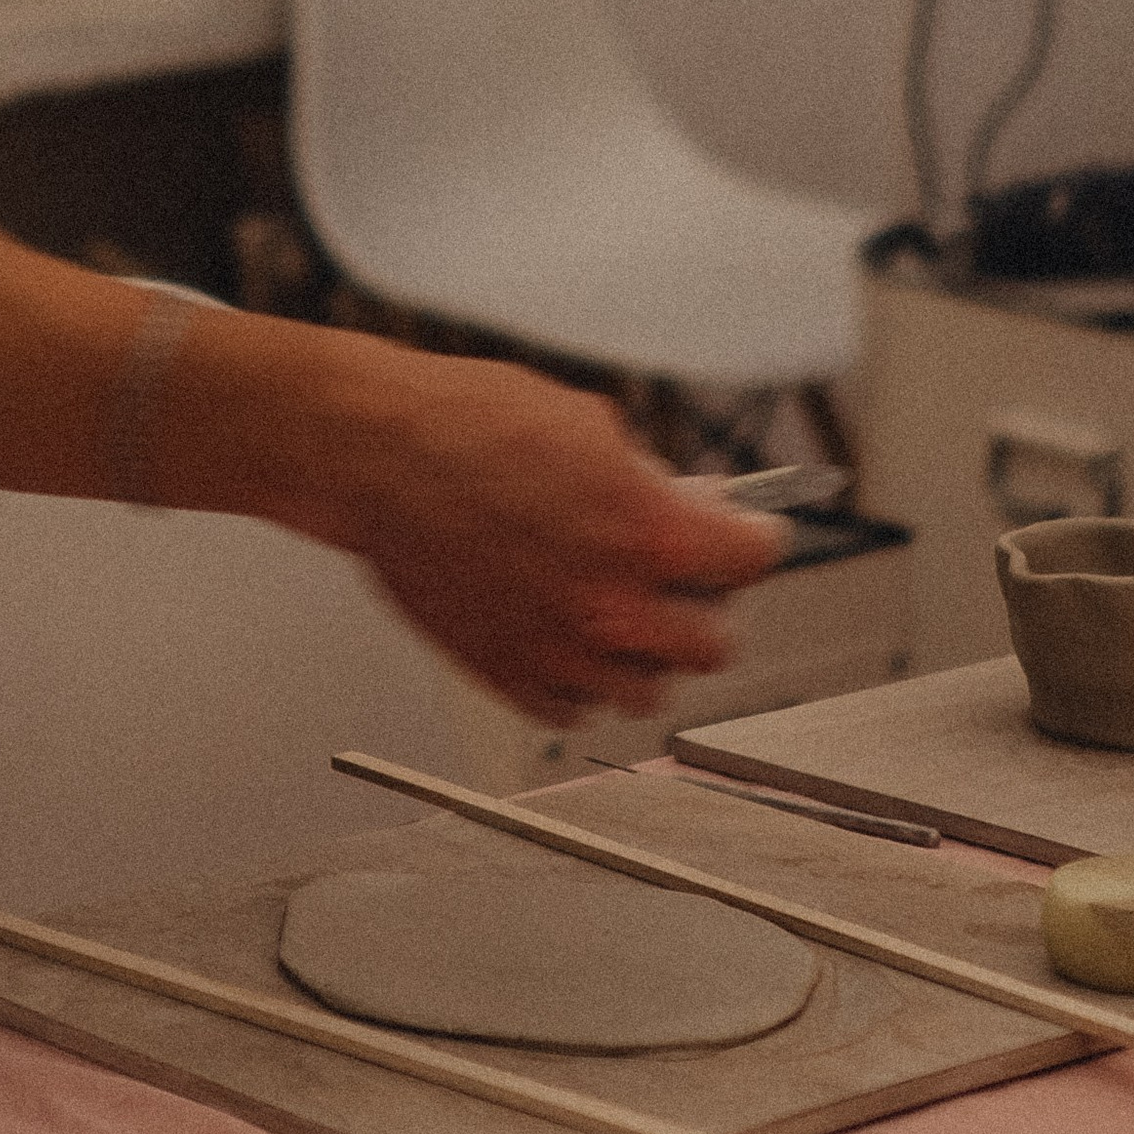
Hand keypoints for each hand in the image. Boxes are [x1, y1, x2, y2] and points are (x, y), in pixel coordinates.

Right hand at [319, 348, 784, 726]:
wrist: (378, 456)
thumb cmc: (469, 424)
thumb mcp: (592, 424)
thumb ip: (653, 480)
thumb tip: (688, 505)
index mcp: (650, 535)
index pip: (755, 560)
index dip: (753, 537)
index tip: (746, 534)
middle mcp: (614, 607)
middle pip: (715, 644)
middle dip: (705, 603)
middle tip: (680, 575)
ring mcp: (561, 651)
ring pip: (648, 690)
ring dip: (645, 652)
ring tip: (617, 609)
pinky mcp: (507, 675)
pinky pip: (574, 709)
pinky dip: (578, 680)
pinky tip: (563, 634)